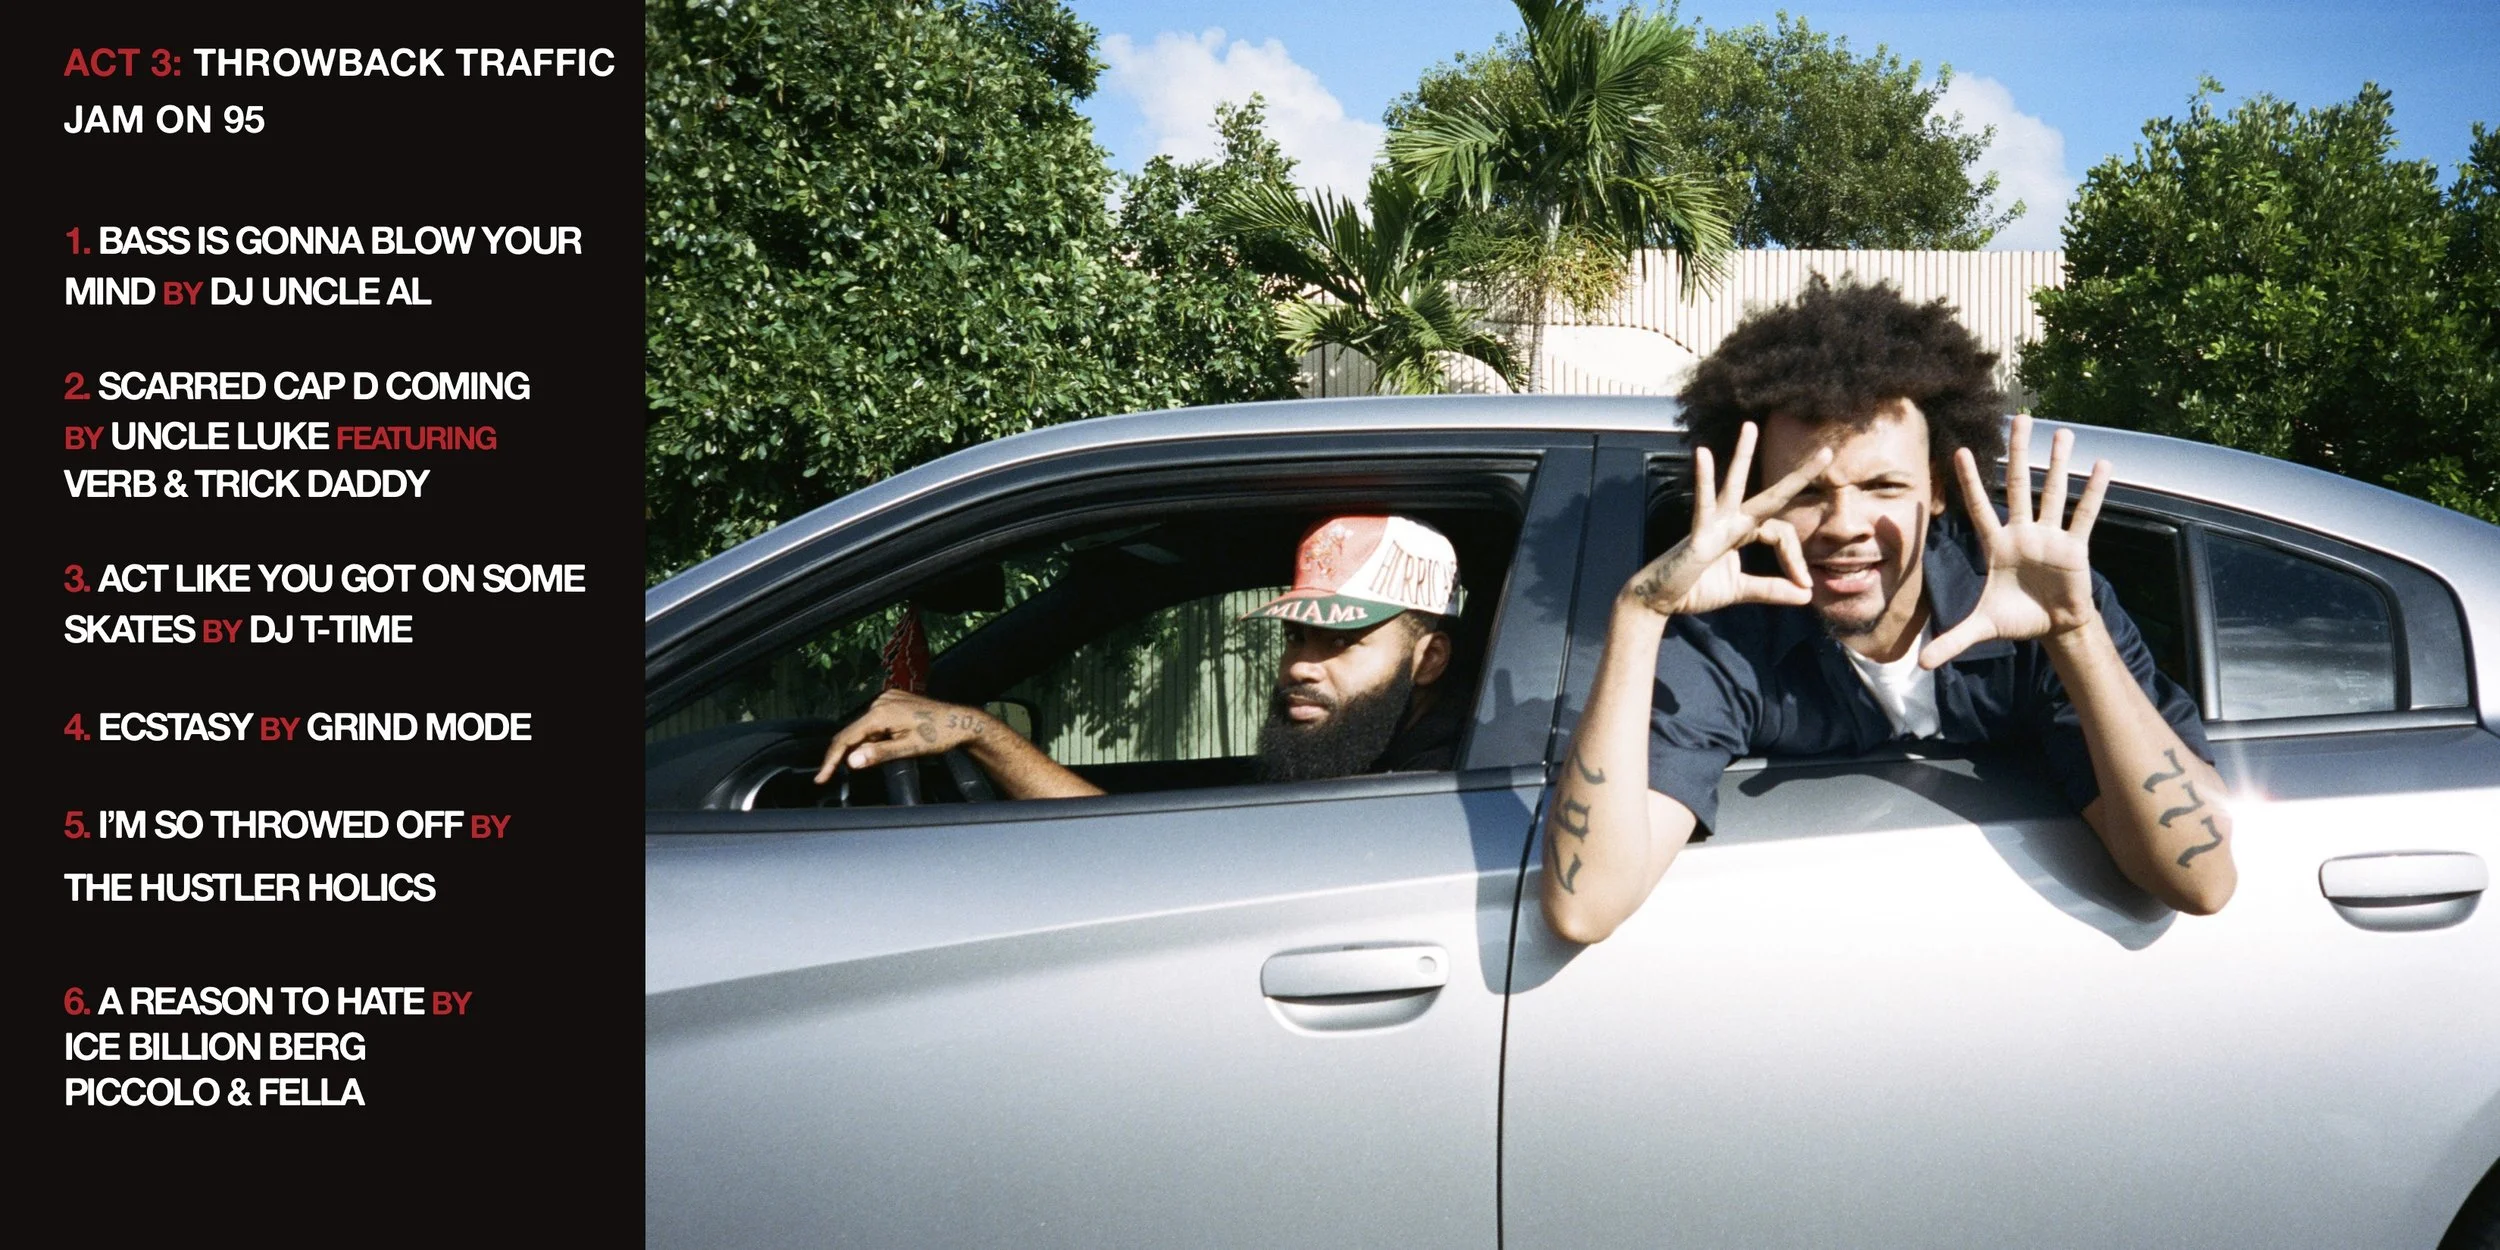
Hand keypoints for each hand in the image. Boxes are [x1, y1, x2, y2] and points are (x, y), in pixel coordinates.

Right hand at [814, 689, 992, 782]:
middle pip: (853, 731)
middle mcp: (880, 701)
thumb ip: (878, 754)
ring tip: (882, 755)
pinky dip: (874, 734)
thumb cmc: (939, 736)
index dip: (831, 759)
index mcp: (881, 713)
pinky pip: (875, 720)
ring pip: (864, 727)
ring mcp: (887, 698)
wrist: (960, 722)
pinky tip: (888, 743)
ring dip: (864, 743)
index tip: (821, 777)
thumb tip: (851, 761)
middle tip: (831, 775)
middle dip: (844, 753)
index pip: (846, 737)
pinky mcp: (894, 699)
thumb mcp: (908, 748)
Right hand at [1620, 421, 1831, 617]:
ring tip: (1750, 427)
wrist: (1661, 599)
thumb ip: (1771, 590)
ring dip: (1742, 455)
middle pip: (1771, 496)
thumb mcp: (1740, 590)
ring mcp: (1713, 524)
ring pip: (1734, 486)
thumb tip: (1806, 596)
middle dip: (1799, 476)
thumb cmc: (1695, 589)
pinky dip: (1703, 480)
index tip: (1803, 585)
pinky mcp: (1698, 535)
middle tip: (1827, 452)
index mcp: (1741, 531)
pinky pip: (1703, 505)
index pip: (1781, 533)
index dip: (1796, 558)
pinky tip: (1702, 455)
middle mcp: (1730, 521)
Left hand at [1921, 414, 2109, 668]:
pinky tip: (2102, 465)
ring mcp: (2050, 536)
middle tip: (2018, 418)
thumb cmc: (2017, 619)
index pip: (1979, 507)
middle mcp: (2023, 533)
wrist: (2054, 628)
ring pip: (2053, 492)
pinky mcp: (2076, 547)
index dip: (1971, 482)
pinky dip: (2094, 491)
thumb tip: (1922, 665)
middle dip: (2018, 453)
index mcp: (1996, 545)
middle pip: (2019, 485)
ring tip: (2062, 432)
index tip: (1960, 452)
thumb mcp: (1982, 628)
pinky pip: (2085, 515)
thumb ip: (1953, 640)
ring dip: (2058, 463)